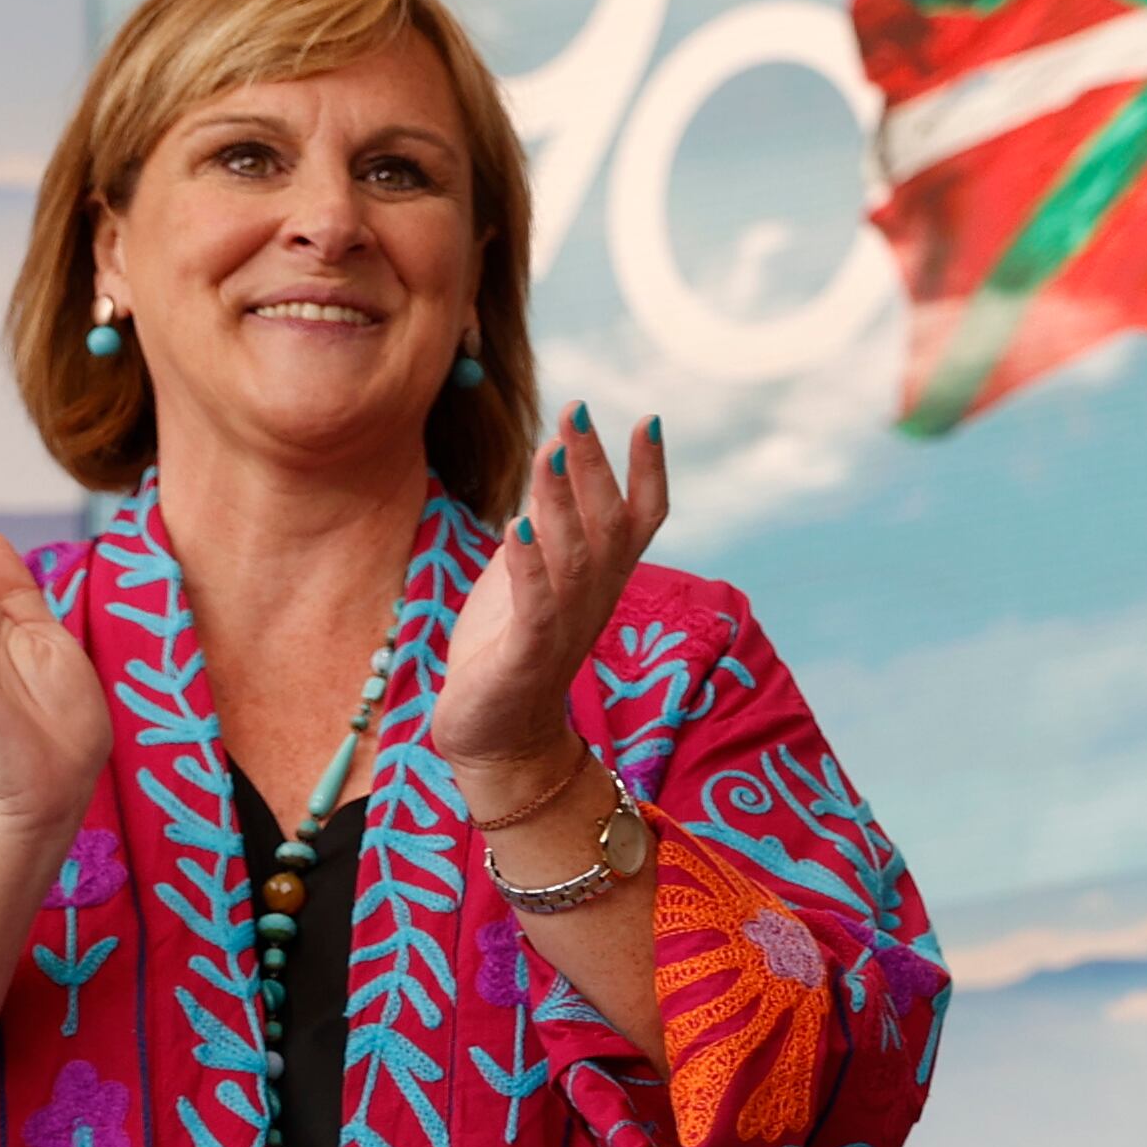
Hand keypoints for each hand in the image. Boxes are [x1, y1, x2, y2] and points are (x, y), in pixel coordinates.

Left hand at [435, 406, 671, 800]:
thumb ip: (549, 521)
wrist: (496, 734)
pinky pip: (535, 606)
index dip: (649, 472)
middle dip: (595, 466)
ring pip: (574, 558)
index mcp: (602, 578)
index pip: (640, 518)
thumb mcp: (532, 572)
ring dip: (562, 505)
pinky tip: (517, 527)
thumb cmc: (511, 646)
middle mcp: (594, 599)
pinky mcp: (527, 656)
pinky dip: (529, 566)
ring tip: (551, 454)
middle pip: (606, 525)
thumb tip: (557, 455)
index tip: (648, 420)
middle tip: (578, 411)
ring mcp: (564, 627)